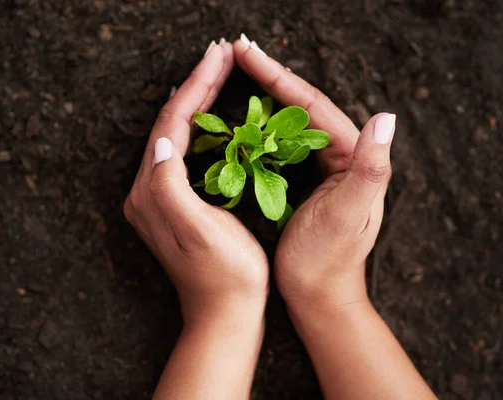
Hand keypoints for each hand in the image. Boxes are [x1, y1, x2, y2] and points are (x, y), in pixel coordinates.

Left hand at [124, 41, 268, 326]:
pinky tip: (213, 114)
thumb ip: (171, 187)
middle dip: (195, 86)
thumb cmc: (224, 275)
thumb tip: (163, 141)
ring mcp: (158, 197)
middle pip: (169, 124)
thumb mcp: (199, 231)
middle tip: (221, 54)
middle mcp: (148, 191)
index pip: (171, 125)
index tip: (219, 56)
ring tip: (218, 72)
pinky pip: (182, 151)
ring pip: (175, 135)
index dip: (196, 87)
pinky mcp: (173, 204)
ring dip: (196, 101)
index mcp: (152, 192)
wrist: (225, 312)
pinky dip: (199, 126)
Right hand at [234, 37, 435, 399]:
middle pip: (301, 104)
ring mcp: (320, 167)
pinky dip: (260, 125)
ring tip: (235, 72)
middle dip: (268, 76)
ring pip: (289, 120)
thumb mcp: (350, 215)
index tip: (245, 52)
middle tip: (236, 51)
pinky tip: (241, 115)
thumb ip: (371, 168)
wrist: (317, 296)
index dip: (277, 76)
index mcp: (352, 156)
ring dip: (263, 94)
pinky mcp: (302, 180)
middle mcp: (340, 155)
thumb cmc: (327, 261)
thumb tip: (385, 118)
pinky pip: (280, 143)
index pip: (312, 104)